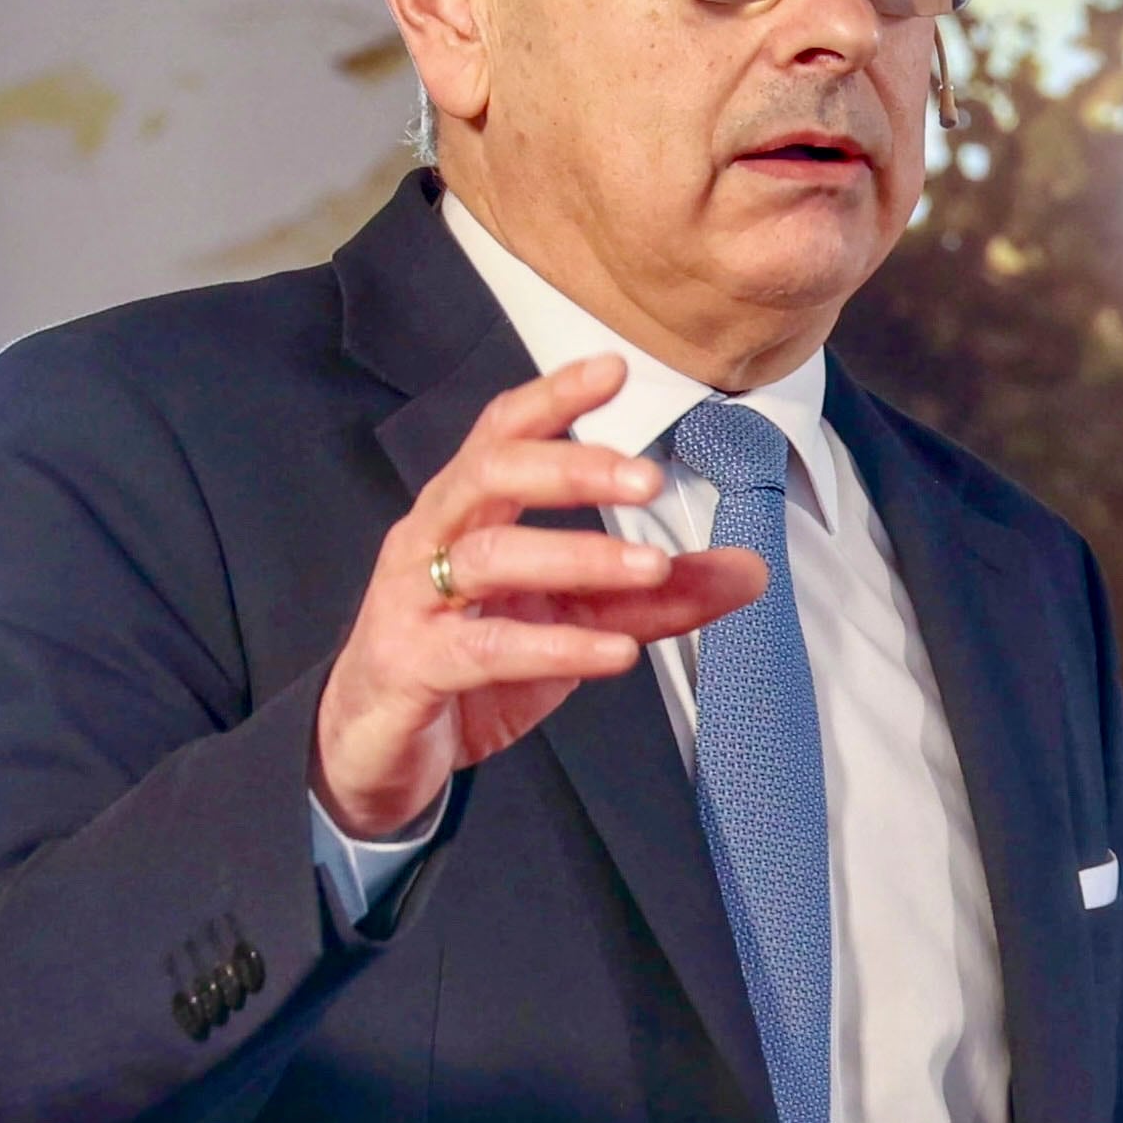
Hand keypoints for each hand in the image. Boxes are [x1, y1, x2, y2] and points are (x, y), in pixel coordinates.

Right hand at [311, 354, 769, 839]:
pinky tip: (614, 651)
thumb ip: (654, 596)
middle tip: (649, 479)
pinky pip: (484, 647)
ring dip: (578, 555)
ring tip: (652, 567)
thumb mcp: (572, 624)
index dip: (554, 397)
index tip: (614, 368)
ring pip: (490, 556)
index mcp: (468, 512)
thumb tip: (748, 570)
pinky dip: (554, 645)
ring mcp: (414, 600)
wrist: (375, 753)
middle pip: (493, 474)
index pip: (505, 433)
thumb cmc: (467, 668)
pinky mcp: (411, 665)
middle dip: (573, 467)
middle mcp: (433, 539)